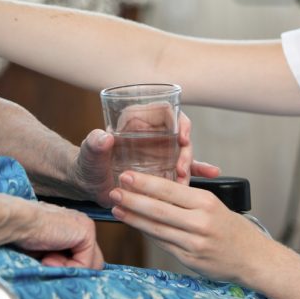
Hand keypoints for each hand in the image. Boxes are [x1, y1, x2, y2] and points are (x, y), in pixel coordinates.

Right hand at [15, 201, 104, 269]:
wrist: (17, 222)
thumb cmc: (22, 235)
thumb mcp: (44, 252)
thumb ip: (60, 260)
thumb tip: (69, 277)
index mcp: (72, 227)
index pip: (83, 257)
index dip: (67, 269)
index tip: (45, 265)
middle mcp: (82, 224)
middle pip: (92, 262)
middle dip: (71, 271)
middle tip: (47, 263)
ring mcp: (86, 227)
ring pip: (91, 265)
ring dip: (67, 270)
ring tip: (47, 260)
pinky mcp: (87, 232)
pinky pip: (86, 264)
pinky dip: (67, 268)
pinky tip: (48, 257)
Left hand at [73, 114, 221, 205]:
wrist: (87, 185)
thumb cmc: (87, 164)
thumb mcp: (89, 153)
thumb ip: (93, 144)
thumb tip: (103, 137)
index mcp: (138, 122)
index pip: (166, 113)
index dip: (179, 123)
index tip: (182, 140)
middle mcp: (152, 135)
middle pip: (179, 136)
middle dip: (185, 152)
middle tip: (181, 170)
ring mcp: (159, 153)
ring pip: (183, 154)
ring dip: (189, 166)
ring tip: (184, 180)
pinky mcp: (161, 170)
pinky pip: (183, 169)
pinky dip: (197, 171)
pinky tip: (212, 174)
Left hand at [109, 172, 270, 282]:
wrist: (253, 258)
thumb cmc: (233, 228)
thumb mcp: (215, 205)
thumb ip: (189, 198)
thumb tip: (157, 189)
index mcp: (206, 202)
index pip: (169, 190)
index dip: (145, 183)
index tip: (127, 176)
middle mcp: (200, 222)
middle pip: (158, 209)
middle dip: (133, 199)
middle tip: (114, 191)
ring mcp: (194, 243)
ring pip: (156, 228)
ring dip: (134, 218)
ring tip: (117, 208)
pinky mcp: (190, 260)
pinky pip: (163, 244)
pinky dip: (148, 233)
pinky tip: (135, 226)